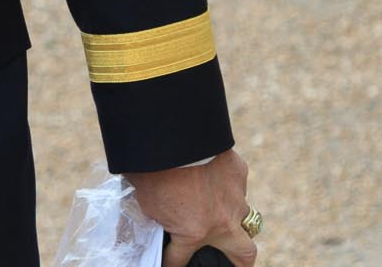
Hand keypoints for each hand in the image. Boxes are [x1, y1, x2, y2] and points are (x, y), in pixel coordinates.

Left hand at [125, 148, 256, 266]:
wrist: (170, 134)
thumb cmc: (149, 170)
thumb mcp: (144, 202)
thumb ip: (155, 218)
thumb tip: (146, 226)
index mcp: (193, 233)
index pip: (180, 260)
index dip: (171, 263)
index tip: (167, 263)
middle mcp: (221, 222)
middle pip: (243, 255)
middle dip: (238, 262)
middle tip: (231, 261)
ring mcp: (235, 198)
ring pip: (244, 216)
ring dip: (231, 215)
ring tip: (216, 209)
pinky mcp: (239, 173)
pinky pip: (236, 185)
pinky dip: (226, 185)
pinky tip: (213, 176)